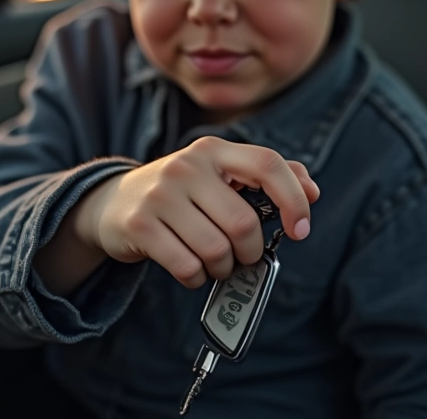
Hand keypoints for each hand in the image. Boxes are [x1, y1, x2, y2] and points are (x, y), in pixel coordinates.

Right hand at [81, 136, 319, 287]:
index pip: (268, 164)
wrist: (114, 202)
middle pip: (244, 222)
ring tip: (215, 261)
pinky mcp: (141, 225)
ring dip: (224, 267)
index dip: (293, 198)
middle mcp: (188, 166)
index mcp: (215, 150)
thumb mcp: (219, 174)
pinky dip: (197, 277)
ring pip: (217, 249)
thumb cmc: (182, 192)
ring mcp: (161, 194)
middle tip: (243, 254)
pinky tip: (192, 268)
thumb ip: (266, 177)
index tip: (300, 229)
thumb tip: (312, 190)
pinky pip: (187, 267)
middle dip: (250, 251)